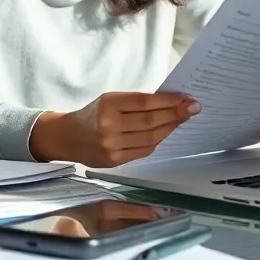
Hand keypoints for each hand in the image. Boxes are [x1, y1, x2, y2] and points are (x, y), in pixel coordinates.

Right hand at [30, 92, 199, 166]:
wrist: (68, 137)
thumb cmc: (92, 115)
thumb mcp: (109, 100)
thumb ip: (135, 102)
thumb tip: (169, 102)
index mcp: (107, 104)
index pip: (144, 102)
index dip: (168, 101)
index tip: (185, 98)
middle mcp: (109, 125)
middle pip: (151, 121)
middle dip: (175, 114)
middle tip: (192, 108)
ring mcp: (112, 145)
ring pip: (151, 137)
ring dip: (171, 127)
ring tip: (183, 119)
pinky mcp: (115, 160)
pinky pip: (144, 150)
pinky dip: (158, 140)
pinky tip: (166, 132)